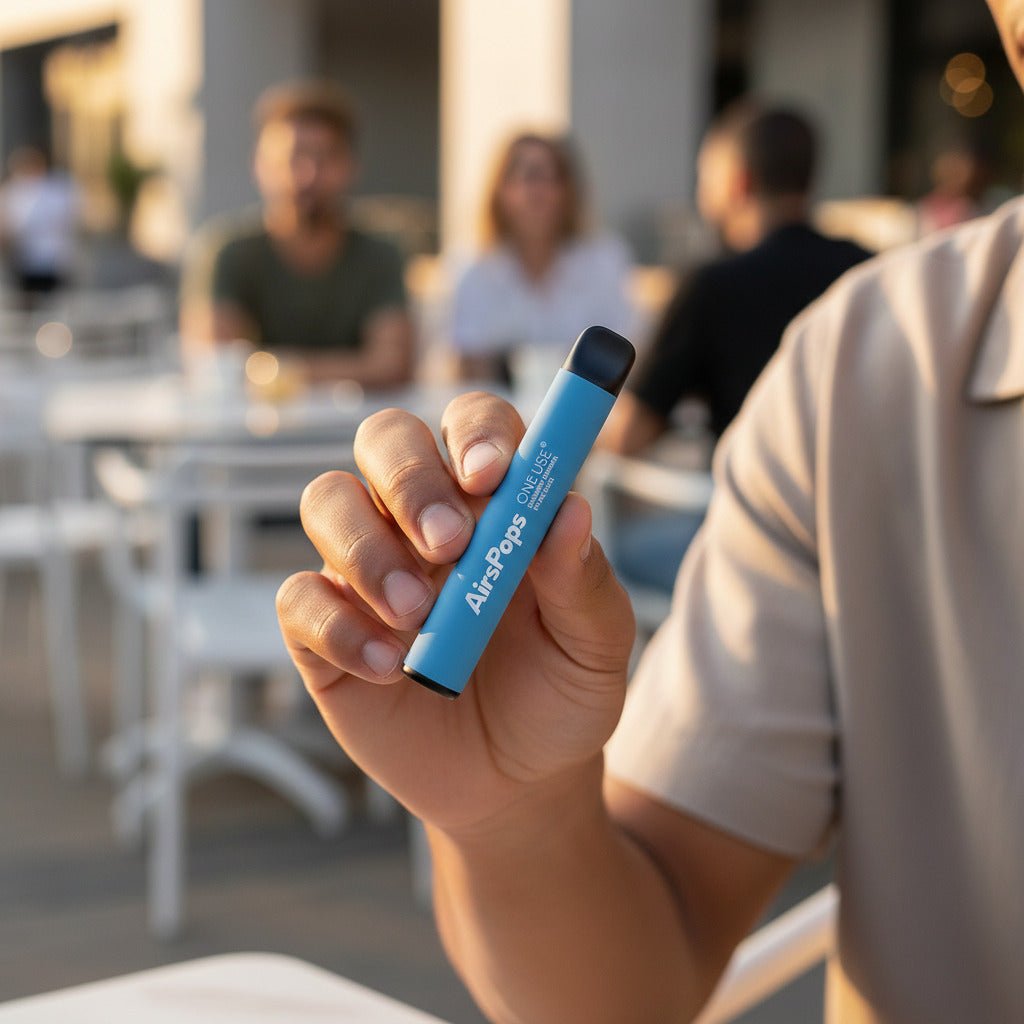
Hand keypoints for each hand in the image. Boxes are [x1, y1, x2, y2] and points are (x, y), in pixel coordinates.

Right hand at [276, 391, 634, 835]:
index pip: (472, 424)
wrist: (516, 784)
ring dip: (367, 549)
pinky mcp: (323, 630)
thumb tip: (571, 508)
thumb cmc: (559, 696)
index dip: (476, 433)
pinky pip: (299, 599)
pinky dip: (337, 627)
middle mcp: (420, 518)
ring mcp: (366, 570)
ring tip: (418, 614)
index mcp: (493, 502)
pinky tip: (387, 670)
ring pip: (327, 502)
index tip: (492, 475)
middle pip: (385, 440)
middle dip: (408, 478)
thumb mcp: (594, 645)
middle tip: (447, 543)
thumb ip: (583, 579)